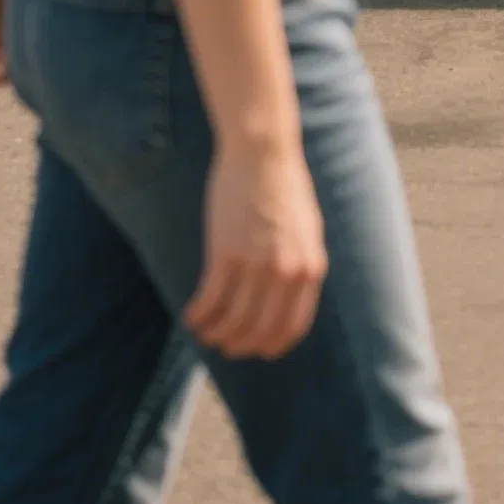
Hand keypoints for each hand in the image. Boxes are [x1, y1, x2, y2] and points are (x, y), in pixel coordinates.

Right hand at [184, 139, 327, 359]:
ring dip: (215, 334)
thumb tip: (290, 295)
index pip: (292, 327)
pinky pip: (210, 301)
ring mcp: (257, 264)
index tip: (257, 351)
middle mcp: (287, 272)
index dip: (271, 346)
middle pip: (259, 331)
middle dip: (239, 345)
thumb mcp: (306, 228)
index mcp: (311, 267)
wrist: (264, 152)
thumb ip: (301, 262)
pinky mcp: (226, 253)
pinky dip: (199, 316)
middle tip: (224, 345)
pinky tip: (192, 315)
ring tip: (204, 331)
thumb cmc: (283, 186)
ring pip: (232, 322)